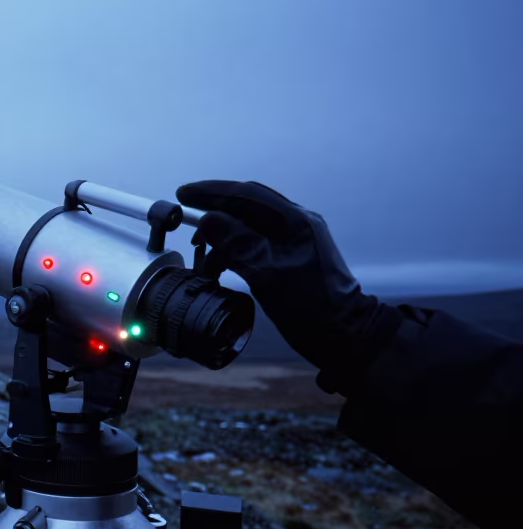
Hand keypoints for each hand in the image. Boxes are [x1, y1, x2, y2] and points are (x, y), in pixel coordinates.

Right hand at [175, 180, 401, 391]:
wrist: (344, 336)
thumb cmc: (312, 308)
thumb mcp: (269, 275)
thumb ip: (237, 244)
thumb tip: (208, 221)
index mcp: (296, 222)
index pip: (247, 195)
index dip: (212, 192)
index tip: (184, 195)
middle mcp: (296, 224)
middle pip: (247, 206)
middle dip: (214, 210)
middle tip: (185, 218)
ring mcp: (295, 241)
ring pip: (249, 227)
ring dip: (222, 238)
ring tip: (203, 256)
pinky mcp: (290, 258)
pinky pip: (255, 245)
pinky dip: (233, 253)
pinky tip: (220, 268)